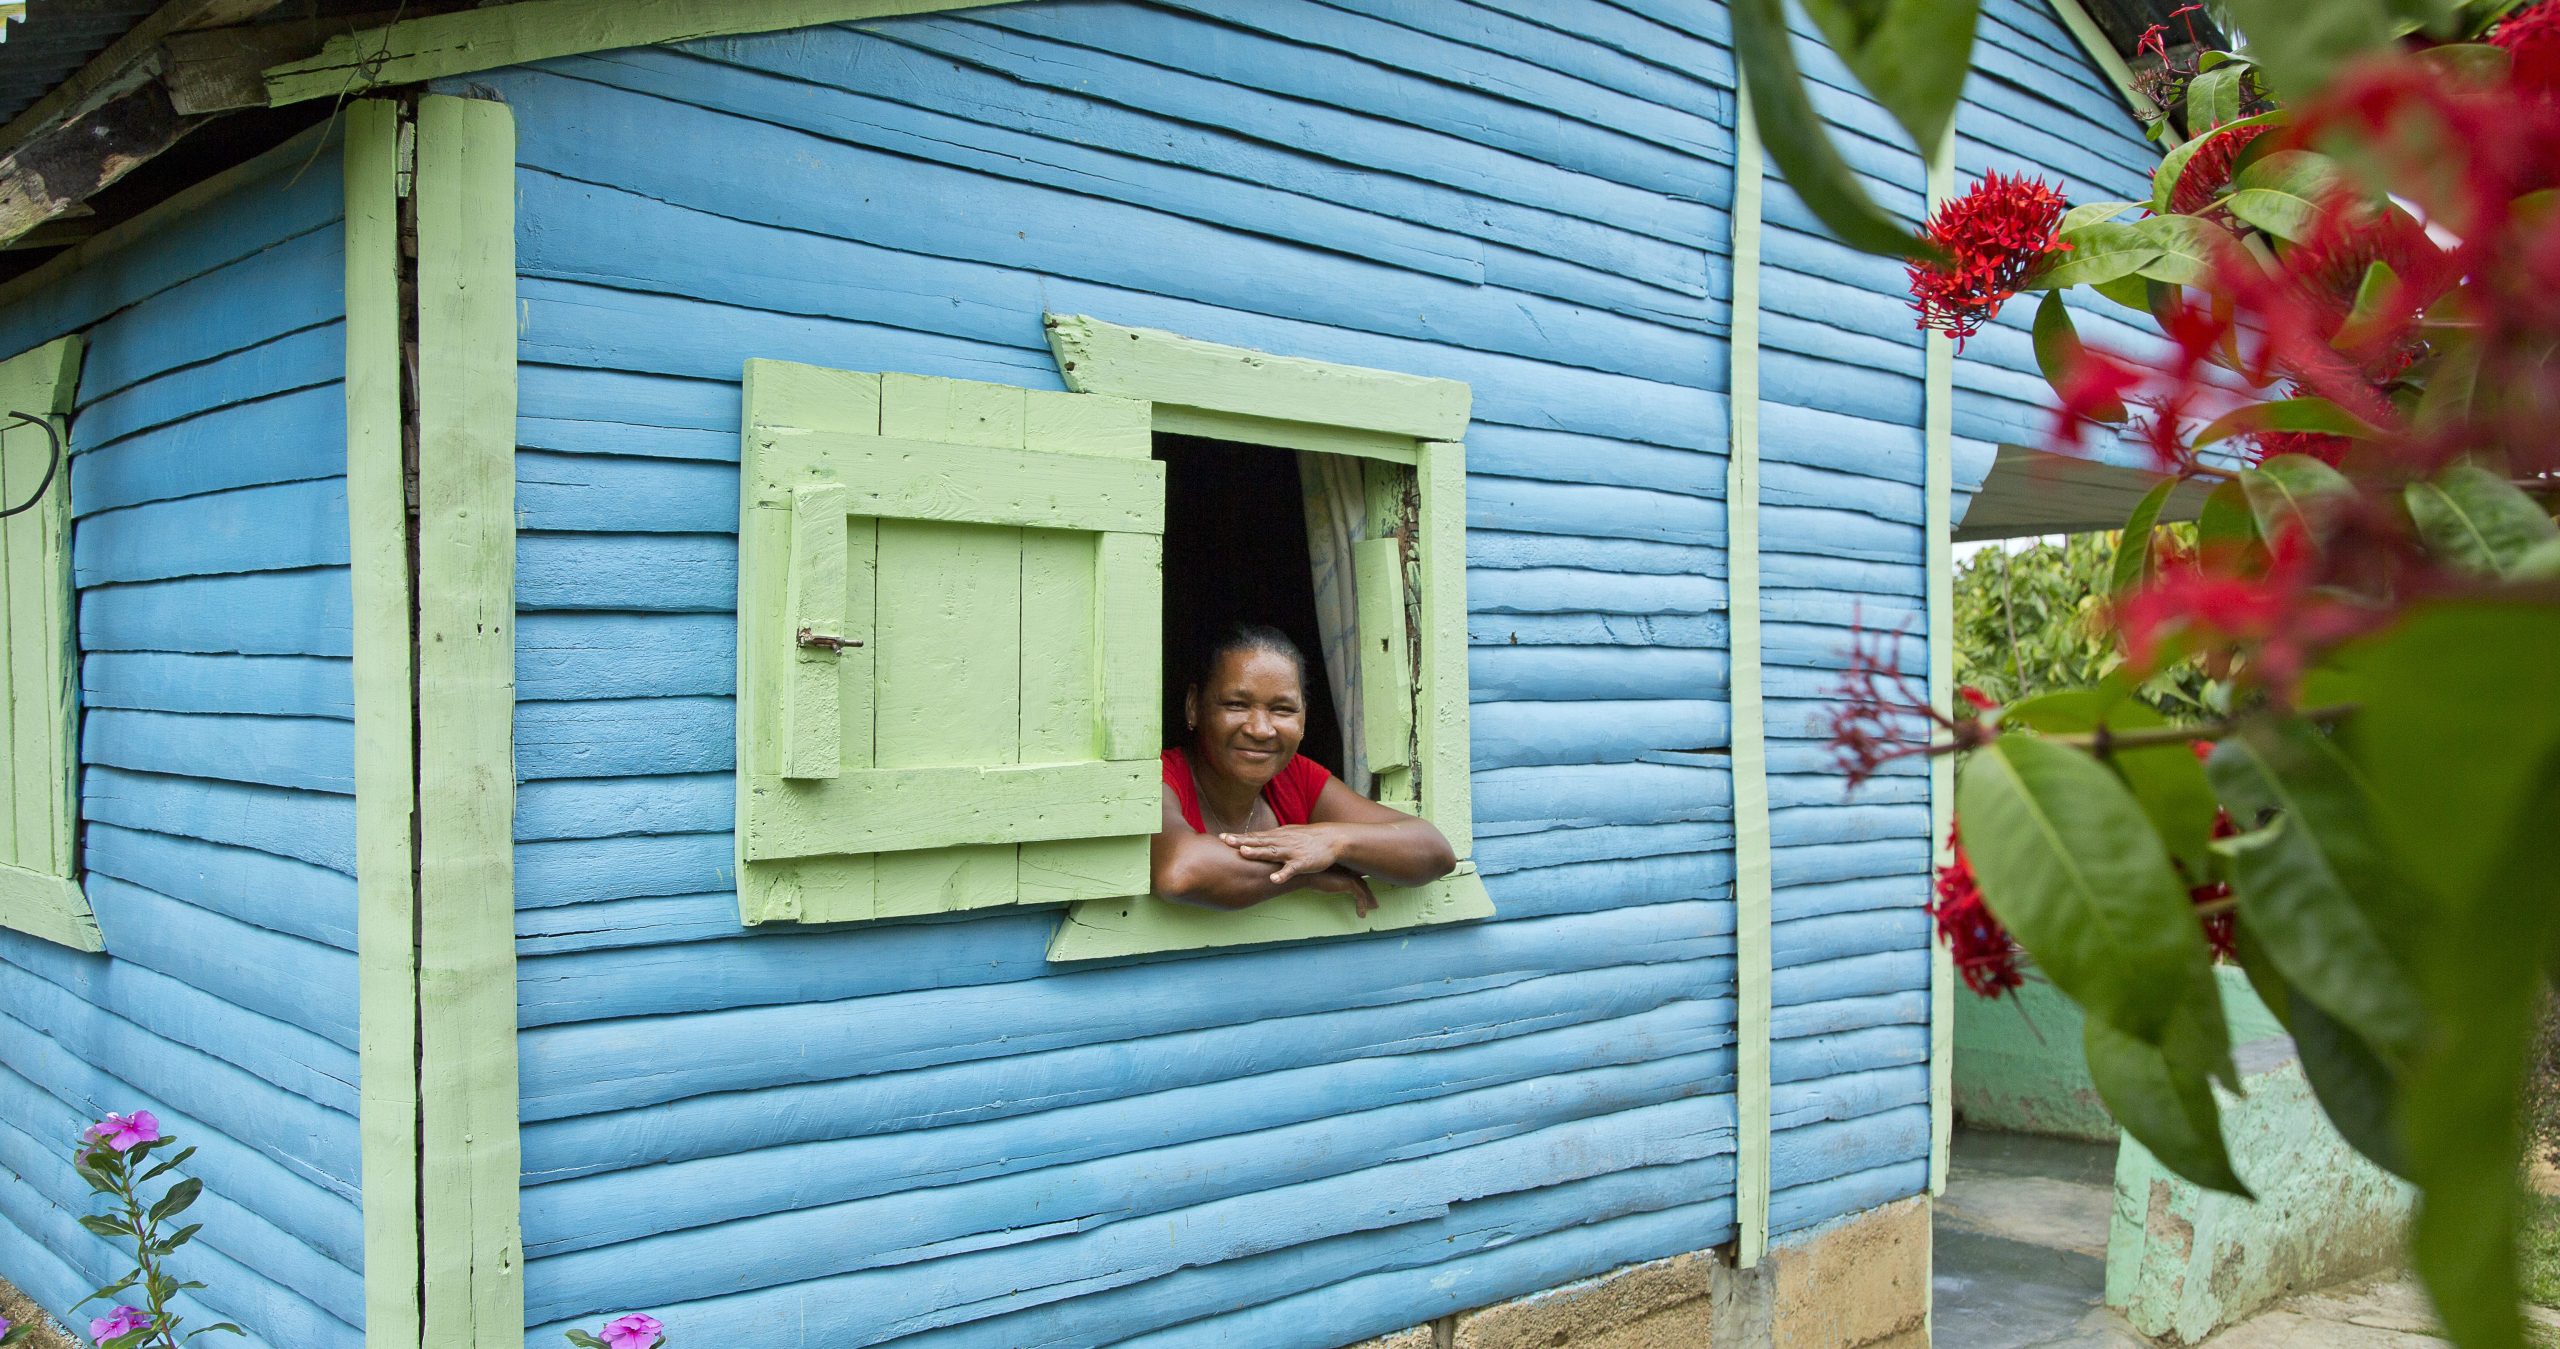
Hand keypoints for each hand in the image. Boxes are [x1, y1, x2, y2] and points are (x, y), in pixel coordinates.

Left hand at [1220, 824, 1342, 884]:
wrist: (1333, 839)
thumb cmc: (1307, 839)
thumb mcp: (1286, 835)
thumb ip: (1268, 839)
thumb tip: (1250, 841)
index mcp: (1277, 837)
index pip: (1254, 837)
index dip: (1238, 837)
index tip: (1221, 837)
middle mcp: (1281, 842)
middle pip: (1259, 841)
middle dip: (1241, 841)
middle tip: (1225, 840)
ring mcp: (1292, 852)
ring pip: (1272, 852)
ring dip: (1258, 853)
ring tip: (1243, 853)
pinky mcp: (1303, 862)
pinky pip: (1291, 869)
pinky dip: (1283, 874)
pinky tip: (1274, 879)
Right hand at [1304, 866, 1379, 917]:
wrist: (1307, 875)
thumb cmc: (1312, 878)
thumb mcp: (1325, 882)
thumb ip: (1332, 884)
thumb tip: (1331, 890)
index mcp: (1343, 870)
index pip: (1357, 879)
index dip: (1363, 888)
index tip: (1367, 898)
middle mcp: (1348, 872)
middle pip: (1363, 884)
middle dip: (1369, 895)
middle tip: (1374, 905)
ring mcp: (1349, 877)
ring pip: (1364, 890)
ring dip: (1368, 901)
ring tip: (1370, 911)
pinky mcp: (1349, 883)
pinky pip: (1360, 896)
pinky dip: (1362, 905)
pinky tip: (1361, 915)